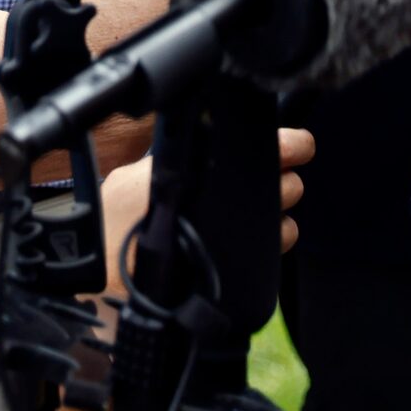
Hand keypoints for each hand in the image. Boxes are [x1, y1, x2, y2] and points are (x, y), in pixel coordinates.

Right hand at [98, 130, 310, 289]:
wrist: (113, 274)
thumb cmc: (120, 220)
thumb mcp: (142, 170)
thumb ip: (181, 153)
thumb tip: (202, 137)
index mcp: (219, 164)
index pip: (285, 146)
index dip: (295, 144)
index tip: (297, 145)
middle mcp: (241, 200)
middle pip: (291, 185)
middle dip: (280, 184)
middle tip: (260, 184)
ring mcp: (246, 238)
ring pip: (287, 223)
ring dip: (275, 219)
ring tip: (246, 220)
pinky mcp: (245, 269)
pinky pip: (274, 253)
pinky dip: (266, 247)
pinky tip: (240, 243)